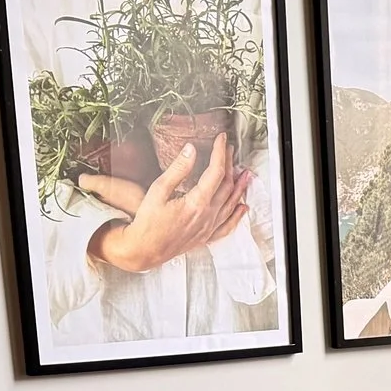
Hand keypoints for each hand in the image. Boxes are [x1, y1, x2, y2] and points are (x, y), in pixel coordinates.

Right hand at [83, 132, 252, 273]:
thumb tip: (191, 150)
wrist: (144, 250)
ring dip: (239, 187)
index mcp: (197, 203)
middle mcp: (207, 216)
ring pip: (231, 204)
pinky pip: (227, 226)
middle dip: (229, 164)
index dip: (220, 152)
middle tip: (230, 150)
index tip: (221, 139)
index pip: (216, 171)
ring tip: (245, 174)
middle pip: (226, 185)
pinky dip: (237, 215)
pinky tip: (242, 208)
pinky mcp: (205, 237)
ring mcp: (208, 228)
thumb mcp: (158, 190)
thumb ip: (177, 170)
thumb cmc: (148, 223)